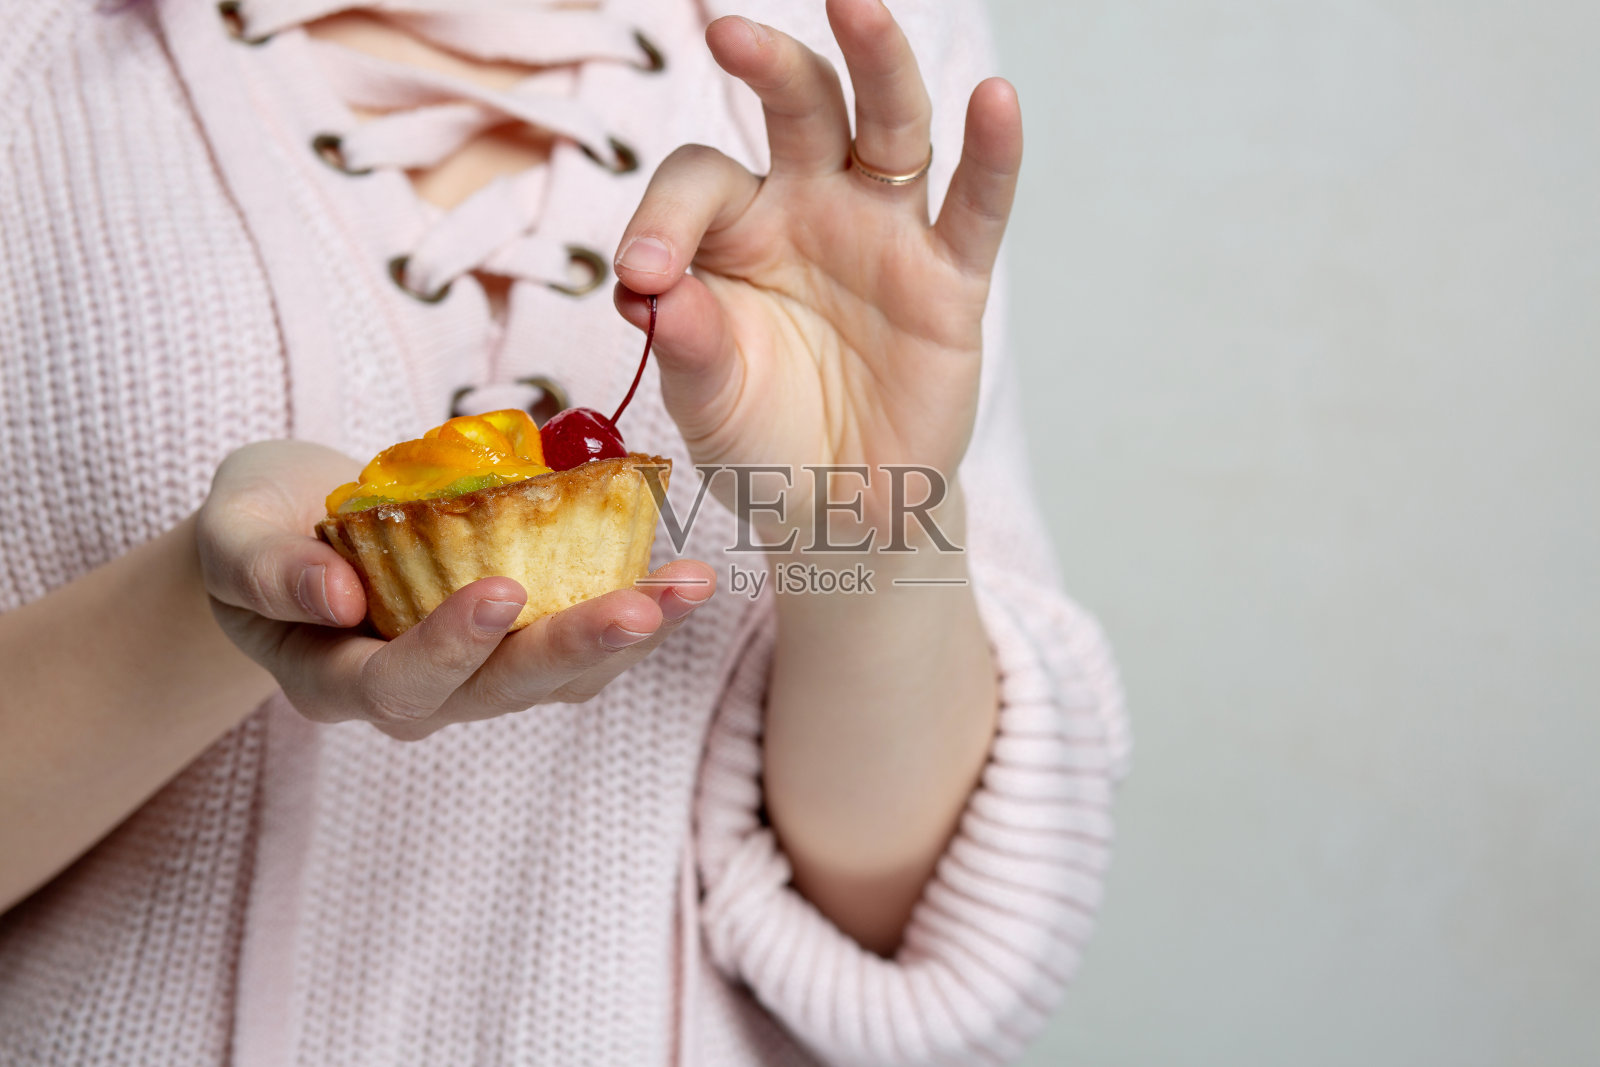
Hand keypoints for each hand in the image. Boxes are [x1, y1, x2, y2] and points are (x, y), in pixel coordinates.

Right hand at [195, 441, 714, 739]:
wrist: (294, 529)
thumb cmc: (259, 528)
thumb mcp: (232, 535)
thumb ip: (266, 569)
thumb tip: (333, 596)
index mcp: (337, 680)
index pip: (399, 681)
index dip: (449, 645)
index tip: (499, 591)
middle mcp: (418, 696)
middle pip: (503, 690)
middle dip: (577, 646)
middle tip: (644, 606)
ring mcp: (475, 679)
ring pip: (560, 677)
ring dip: (631, 633)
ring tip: (692, 585)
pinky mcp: (518, 646)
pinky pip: (582, 642)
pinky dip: (634, 609)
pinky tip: (682, 576)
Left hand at [612, 0, 1020, 536]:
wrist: (841, 514)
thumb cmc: (763, 441)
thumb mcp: (707, 402)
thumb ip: (686, 346)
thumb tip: (654, 293)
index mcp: (736, 230)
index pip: (700, 181)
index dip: (665, 218)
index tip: (643, 278)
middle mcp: (811, 208)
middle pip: (799, 110)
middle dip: (769, 66)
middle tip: (728, 32)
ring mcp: (884, 235)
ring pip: (888, 128)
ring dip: (875, 64)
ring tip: (855, 3)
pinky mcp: (949, 281)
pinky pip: (975, 208)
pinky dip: (991, 156)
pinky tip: (995, 100)